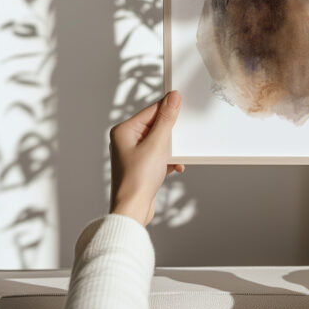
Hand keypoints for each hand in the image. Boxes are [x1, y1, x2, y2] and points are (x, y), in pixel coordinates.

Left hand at [109, 91, 183, 225]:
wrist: (132, 211)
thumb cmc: (137, 179)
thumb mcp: (157, 144)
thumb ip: (166, 119)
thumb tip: (173, 97)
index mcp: (124, 130)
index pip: (152, 110)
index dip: (169, 110)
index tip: (184, 107)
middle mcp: (126, 140)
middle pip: (157, 125)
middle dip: (171, 134)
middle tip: (178, 140)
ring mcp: (134, 153)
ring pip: (160, 141)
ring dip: (171, 150)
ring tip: (173, 159)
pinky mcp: (142, 165)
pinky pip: (159, 155)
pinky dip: (168, 160)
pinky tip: (174, 168)